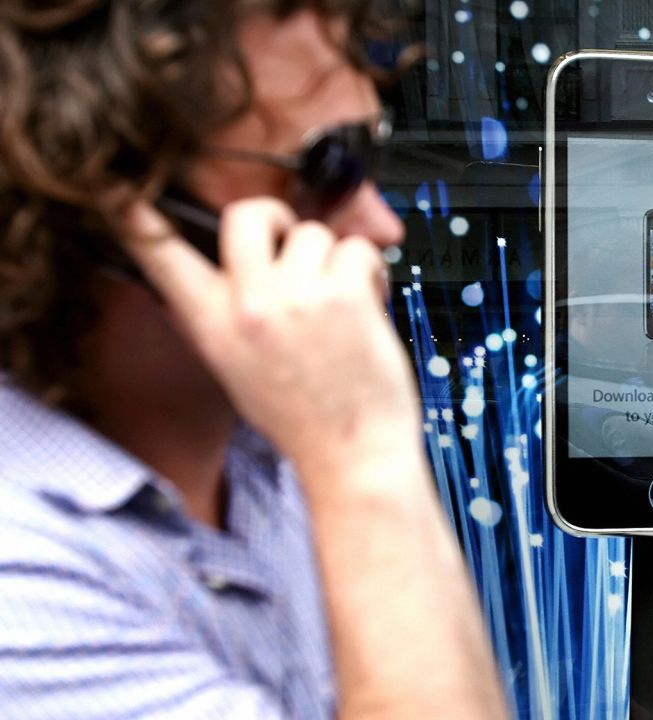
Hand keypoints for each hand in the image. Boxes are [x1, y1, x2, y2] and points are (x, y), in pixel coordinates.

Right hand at [120, 197, 420, 479]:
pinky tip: (368, 301)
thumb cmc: (302, 418)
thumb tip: (226, 272)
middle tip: (291, 241)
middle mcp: (248, 305)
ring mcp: (296, 296)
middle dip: (274, 217)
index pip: (162, 258)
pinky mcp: (344, 294)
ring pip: (313, 232)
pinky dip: (370, 269)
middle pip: (245, 214)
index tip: (124, 198)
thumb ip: (226, 316)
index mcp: (212, 325)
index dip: (140, 222)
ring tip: (340, 299)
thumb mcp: (236, 369)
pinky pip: (357, 248)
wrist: (351, 455)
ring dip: (333, 258)